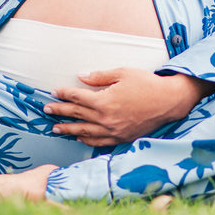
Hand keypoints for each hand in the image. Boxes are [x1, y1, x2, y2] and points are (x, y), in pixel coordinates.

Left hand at [44, 68, 214, 145]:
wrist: (168, 102)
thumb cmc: (146, 84)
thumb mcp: (122, 73)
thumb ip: (99, 77)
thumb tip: (81, 76)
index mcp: (104, 101)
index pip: (77, 97)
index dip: (64, 94)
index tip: (54, 91)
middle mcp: (106, 118)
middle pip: (77, 115)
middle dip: (60, 111)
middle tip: (46, 110)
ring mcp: (113, 131)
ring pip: (84, 131)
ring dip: (68, 129)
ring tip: (55, 128)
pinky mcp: (121, 138)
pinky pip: (98, 141)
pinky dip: (86, 139)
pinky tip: (78, 137)